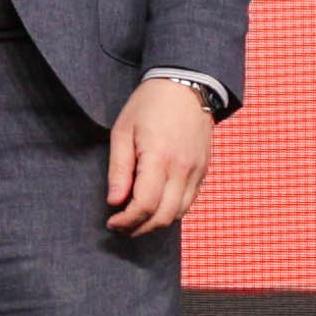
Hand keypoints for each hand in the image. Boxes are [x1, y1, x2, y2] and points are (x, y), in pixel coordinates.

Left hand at [104, 78, 217, 236]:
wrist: (186, 86)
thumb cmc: (149, 105)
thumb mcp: (123, 131)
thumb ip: (119, 169)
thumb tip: (114, 201)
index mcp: (159, 157)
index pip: (144, 205)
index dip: (126, 220)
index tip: (112, 221)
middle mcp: (182, 169)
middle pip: (163, 217)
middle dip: (139, 229)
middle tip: (121, 227)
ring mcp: (196, 171)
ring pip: (178, 214)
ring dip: (155, 224)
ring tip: (136, 220)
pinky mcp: (203, 171)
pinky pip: (188, 202)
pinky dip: (171, 211)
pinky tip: (155, 207)